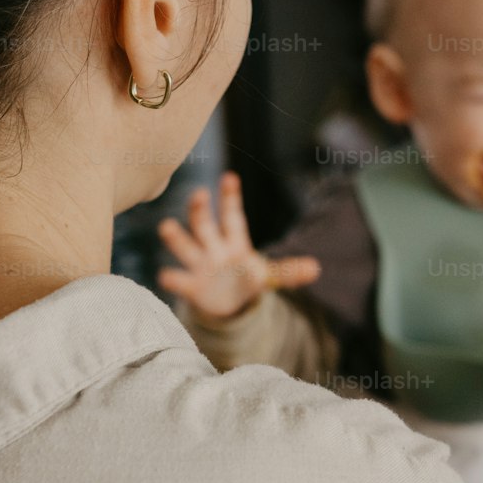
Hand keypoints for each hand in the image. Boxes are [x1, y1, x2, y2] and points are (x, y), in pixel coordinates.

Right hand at [156, 171, 320, 321]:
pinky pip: (180, 280)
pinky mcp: (191, 286)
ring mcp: (199, 265)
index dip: (230, 197)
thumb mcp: (267, 276)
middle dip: (200, 210)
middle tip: (199, 194)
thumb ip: (287, 271)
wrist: (226, 305)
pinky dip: (173, 279)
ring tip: (166, 227)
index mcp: (234, 241)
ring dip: (176, 237)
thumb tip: (316, 268)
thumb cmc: (245, 280)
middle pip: (204, 225)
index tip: (229, 177)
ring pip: (185, 247)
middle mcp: (213, 248)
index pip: (232, 215)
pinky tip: (166, 276)